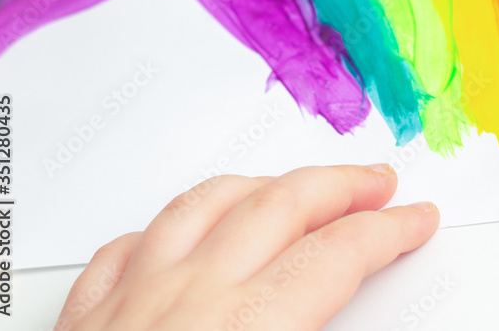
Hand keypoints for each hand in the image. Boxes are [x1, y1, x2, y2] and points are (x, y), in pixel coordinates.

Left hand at [55, 165, 438, 330]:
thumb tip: (361, 326)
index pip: (338, 256)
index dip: (388, 231)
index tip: (415, 220)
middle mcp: (190, 300)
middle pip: (283, 207)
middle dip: (342, 185)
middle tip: (375, 183)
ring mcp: (132, 302)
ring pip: (208, 204)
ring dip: (265, 184)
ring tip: (294, 182)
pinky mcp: (83, 320)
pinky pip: (129, 245)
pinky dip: (167, 226)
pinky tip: (182, 229)